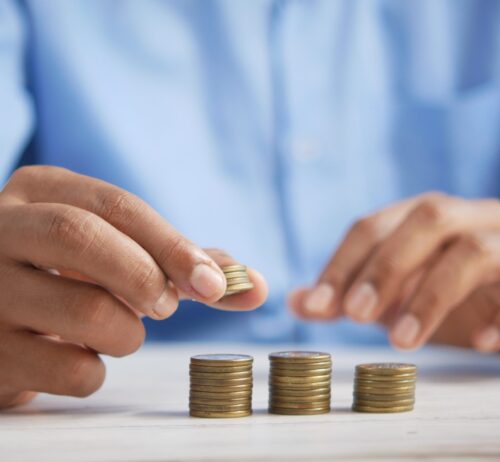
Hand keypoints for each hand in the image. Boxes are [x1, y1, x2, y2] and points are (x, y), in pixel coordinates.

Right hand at [0, 166, 267, 408]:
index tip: (215, 284)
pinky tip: (79, 356)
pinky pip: (66, 369)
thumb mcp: (119, 251)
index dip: (174, 245)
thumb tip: (255, 286)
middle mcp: (0, 229)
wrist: (1, 315)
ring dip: (127, 333)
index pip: (117, 206)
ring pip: (84, 311)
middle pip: (83, 237)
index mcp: (41, 192)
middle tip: (165, 306)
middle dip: (145, 276)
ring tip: (118, 330)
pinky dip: (94, 371)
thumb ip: (184, 263)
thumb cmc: (74, 275)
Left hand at [289, 193, 499, 364]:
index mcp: (424, 217)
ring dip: (432, 296)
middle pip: (426, 219)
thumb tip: (296, 302)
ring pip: (474, 250)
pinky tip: (479, 343)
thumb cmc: (452, 304)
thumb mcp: (394, 302)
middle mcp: (468, 216)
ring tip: (402, 341)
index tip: (317, 307)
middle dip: (386, 267)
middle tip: (355, 315)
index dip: (342, 263)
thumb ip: (348, 298)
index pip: (373, 225)